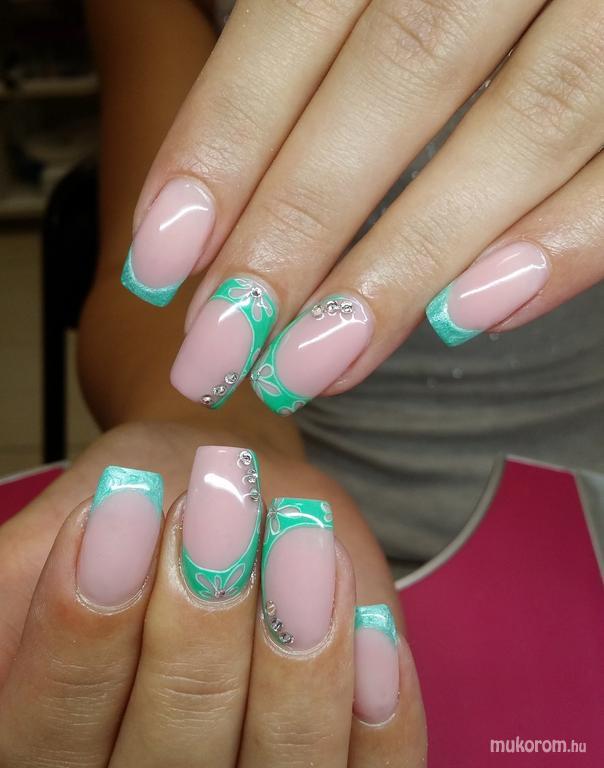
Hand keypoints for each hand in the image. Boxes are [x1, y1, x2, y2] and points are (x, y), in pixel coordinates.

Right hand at [0, 422, 425, 766]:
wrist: (239, 493)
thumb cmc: (154, 499)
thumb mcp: (80, 512)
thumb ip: (33, 566)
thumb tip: (65, 574)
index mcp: (56, 746)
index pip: (45, 731)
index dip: (80, 633)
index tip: (123, 510)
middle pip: (162, 761)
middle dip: (195, 633)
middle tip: (219, 514)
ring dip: (293, 663)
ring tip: (299, 541)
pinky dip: (380, 715)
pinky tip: (370, 626)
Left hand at [120, 0, 603, 414]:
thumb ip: (316, 52)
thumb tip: (223, 204)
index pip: (302, 14)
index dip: (226, 140)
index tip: (163, 260)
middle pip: (402, 74)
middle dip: (299, 227)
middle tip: (225, 345)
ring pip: (526, 122)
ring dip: (408, 261)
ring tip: (317, 362)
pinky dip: (562, 245)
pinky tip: (471, 317)